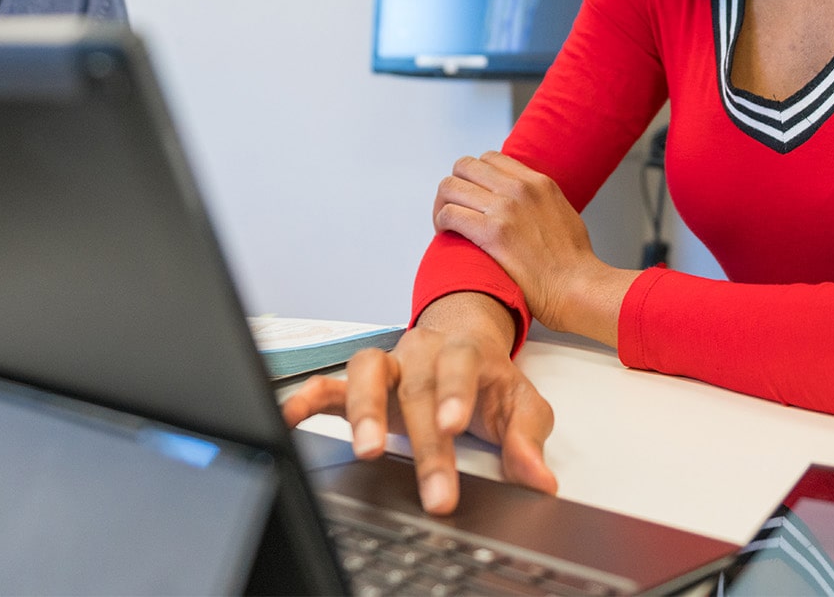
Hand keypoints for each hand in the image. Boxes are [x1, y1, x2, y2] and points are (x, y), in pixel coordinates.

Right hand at [279, 293, 557, 514]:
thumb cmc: (489, 379)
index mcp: (464, 351)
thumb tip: (539, 478)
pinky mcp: (360, 381)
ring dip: (364, 411)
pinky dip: (309, 396)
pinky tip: (293, 415)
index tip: (453, 425)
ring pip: (367, 372)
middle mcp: (422, 351)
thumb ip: (528, 438)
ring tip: (366, 450)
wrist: (463, 342)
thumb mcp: (521, 403)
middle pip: (418, 388)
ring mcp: (388, 363)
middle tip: (434, 490)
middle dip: (424, 443)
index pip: (459, 365)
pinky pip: (330, 383)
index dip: (454, 393)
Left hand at [432, 151, 635, 340]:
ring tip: (447, 225)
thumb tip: (526, 205)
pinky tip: (447, 236)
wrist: (578, 288)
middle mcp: (519, 189)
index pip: (490, 158)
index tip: (473, 196)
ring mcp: (505, 209)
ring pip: (451, 186)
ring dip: (443, 205)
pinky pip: (449, 214)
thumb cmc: (574, 262)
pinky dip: (441, 223)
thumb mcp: (562, 213)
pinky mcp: (492, 234)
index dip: (475, 176)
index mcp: (537, 182)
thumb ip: (540, 201)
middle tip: (455, 209)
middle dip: (455, 187)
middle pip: (465, 166)